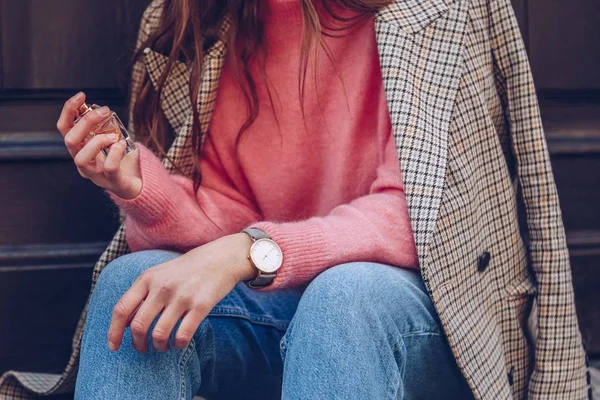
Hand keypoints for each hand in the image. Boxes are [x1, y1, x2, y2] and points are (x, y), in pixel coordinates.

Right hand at [57, 92, 141, 198]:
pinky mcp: (112, 182)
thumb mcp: (112, 140)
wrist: (137, 185)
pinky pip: (109, 168)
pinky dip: (115, 153)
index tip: (81, 95)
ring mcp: (96, 174)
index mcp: (81, 149)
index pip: (65, 128)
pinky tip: (121, 146)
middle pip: (70, 140)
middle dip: (86, 122)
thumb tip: (102, 110)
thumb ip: (105, 127)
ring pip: (81, 158)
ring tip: (113, 136)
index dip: (69, 110)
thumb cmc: (122, 161)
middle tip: (104, 111)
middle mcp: (83, 162)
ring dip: (97, 141)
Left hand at [107, 232, 256, 352]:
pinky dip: (178, 345)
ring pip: (159, 334)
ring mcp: (182, 297)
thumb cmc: (186, 270)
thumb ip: (141, 295)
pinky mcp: (201, 306)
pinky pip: (183, 335)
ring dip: (159, 347)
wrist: (220, 258)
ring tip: (163, 347)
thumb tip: (125, 325)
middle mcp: (162, 287)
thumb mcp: (159, 274)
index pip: (122, 309)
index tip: (114, 347)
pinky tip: (180, 343)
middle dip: (138, 344)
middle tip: (143, 349)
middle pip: (139, 326)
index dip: (114, 332)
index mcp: (147, 279)